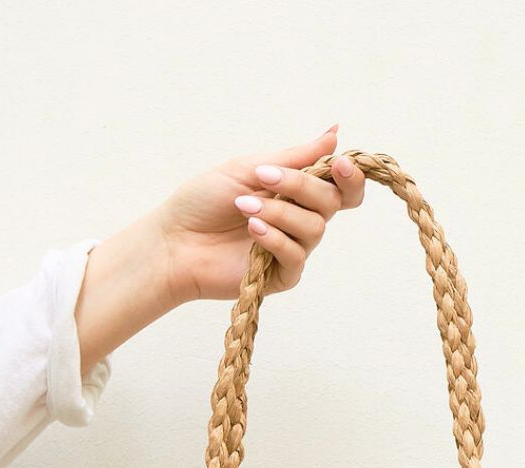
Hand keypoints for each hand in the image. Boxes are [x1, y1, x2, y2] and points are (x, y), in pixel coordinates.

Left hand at [73, 126, 365, 373]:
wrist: (174, 241)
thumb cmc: (204, 201)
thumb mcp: (249, 168)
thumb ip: (295, 156)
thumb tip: (334, 134)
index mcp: (296, 192)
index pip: (341, 188)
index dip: (350, 176)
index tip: (340, 162)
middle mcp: (299, 220)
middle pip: (332, 203)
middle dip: (302, 186)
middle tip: (264, 178)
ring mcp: (292, 248)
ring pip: (315, 228)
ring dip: (280, 212)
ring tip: (244, 206)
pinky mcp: (281, 276)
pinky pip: (296, 256)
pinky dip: (276, 238)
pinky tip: (252, 229)